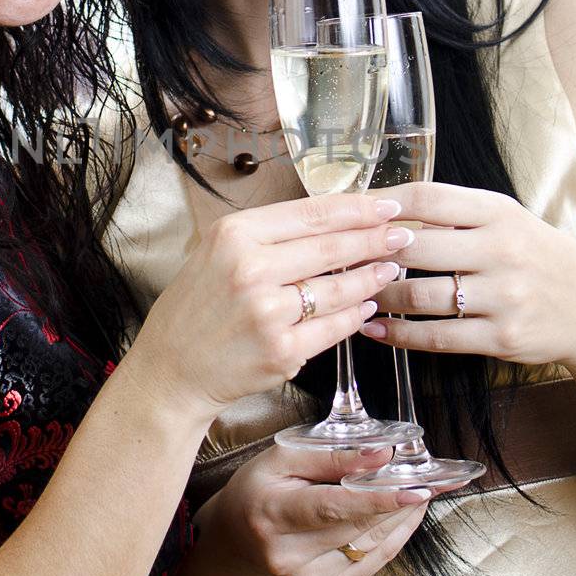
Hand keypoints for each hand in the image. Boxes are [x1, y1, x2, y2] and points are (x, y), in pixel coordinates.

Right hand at [130, 195, 414, 414]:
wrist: (171, 369)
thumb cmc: (196, 308)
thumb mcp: (217, 253)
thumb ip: (267, 237)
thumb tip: (331, 221)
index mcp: (234, 235)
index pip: (310, 214)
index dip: (356, 209)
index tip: (386, 206)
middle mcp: (250, 268)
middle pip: (330, 247)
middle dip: (375, 239)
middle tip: (404, 233)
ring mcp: (267, 312)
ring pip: (338, 289)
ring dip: (371, 277)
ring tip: (391, 268)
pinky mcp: (282, 350)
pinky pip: (332, 328)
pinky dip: (354, 316)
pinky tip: (366, 306)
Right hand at [199, 442, 431, 575]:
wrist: (238, 538)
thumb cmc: (258, 489)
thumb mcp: (282, 458)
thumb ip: (330, 455)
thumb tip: (380, 454)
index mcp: (273, 515)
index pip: (333, 508)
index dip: (378, 499)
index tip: (416, 489)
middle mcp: (289, 555)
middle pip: (359, 527)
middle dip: (401, 501)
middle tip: (431, 476)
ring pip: (372, 546)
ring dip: (402, 517)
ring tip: (422, 490)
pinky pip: (372, 562)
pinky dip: (393, 536)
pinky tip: (404, 514)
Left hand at [360, 182, 575, 368]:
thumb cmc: (537, 257)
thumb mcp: (508, 220)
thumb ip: (455, 213)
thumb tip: (383, 208)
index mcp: (500, 213)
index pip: (428, 198)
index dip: (382, 204)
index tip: (352, 211)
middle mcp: (502, 250)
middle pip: (414, 247)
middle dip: (370, 253)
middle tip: (340, 257)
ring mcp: (504, 296)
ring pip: (420, 297)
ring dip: (378, 296)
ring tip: (353, 293)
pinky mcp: (502, 337)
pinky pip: (436, 337)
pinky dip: (398, 334)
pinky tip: (375, 328)